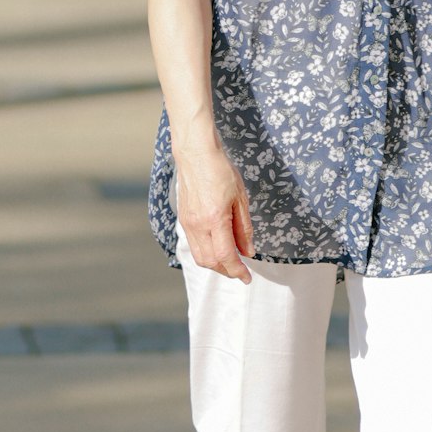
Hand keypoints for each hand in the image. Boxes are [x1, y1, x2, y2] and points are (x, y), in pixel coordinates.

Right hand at [177, 143, 255, 280]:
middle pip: (211, 262)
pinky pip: (194, 246)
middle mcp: (198, 226)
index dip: (238, 271)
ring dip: (216, 265)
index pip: (226, 256)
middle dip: (227, 271)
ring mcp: (188, 224)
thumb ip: (244, 227)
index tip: (247, 277)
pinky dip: (206, 254)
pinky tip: (217, 247)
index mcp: (215, 219)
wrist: (196, 154)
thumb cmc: (221, 170)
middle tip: (241, 270)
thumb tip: (248, 252)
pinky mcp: (183, 220)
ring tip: (230, 261)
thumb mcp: (240, 197)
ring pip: (200, 257)